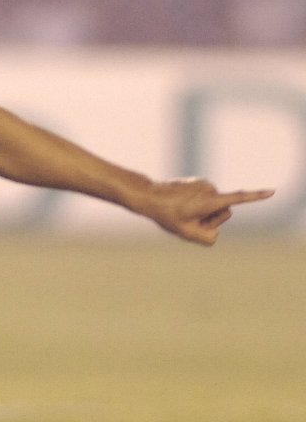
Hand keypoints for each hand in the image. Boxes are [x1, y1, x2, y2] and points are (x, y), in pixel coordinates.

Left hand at [140, 178, 273, 245]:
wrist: (149, 196)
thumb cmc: (167, 215)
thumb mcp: (186, 233)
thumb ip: (207, 239)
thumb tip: (216, 234)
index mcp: (209, 200)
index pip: (237, 199)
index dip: (255, 197)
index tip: (272, 192)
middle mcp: (210, 189)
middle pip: (223, 213)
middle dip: (211, 221)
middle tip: (190, 223)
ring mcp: (205, 184)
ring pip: (214, 207)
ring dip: (203, 213)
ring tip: (183, 213)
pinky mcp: (200, 183)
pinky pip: (206, 200)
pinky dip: (198, 206)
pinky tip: (182, 206)